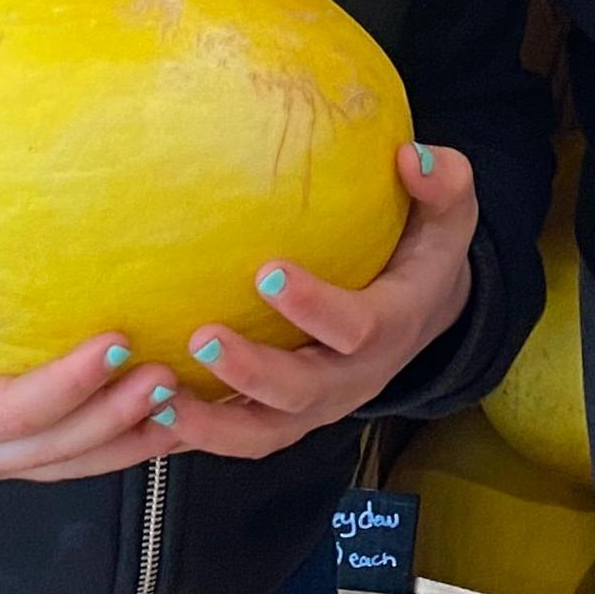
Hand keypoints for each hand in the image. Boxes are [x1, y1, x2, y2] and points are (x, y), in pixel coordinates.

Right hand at [0, 270, 175, 487]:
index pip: (15, 411)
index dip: (70, 382)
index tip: (119, 340)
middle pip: (56, 447)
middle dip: (118, 417)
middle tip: (175, 374)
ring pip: (69, 462)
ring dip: (128, 439)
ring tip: (189, 405)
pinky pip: (64, 454)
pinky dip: (113, 440)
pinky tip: (157, 416)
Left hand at [156, 145, 477, 458]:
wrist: (423, 318)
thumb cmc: (423, 254)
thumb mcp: (449, 217)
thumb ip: (442, 184)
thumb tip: (408, 157)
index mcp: (389, 327)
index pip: (356, 328)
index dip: (314, 307)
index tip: (267, 270)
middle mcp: (352, 378)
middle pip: (302, 393)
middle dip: (252, 372)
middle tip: (201, 336)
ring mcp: (316, 406)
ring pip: (264, 433)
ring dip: (210, 422)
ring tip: (158, 395)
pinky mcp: (285, 417)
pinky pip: (238, 436)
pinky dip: (193, 436)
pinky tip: (145, 416)